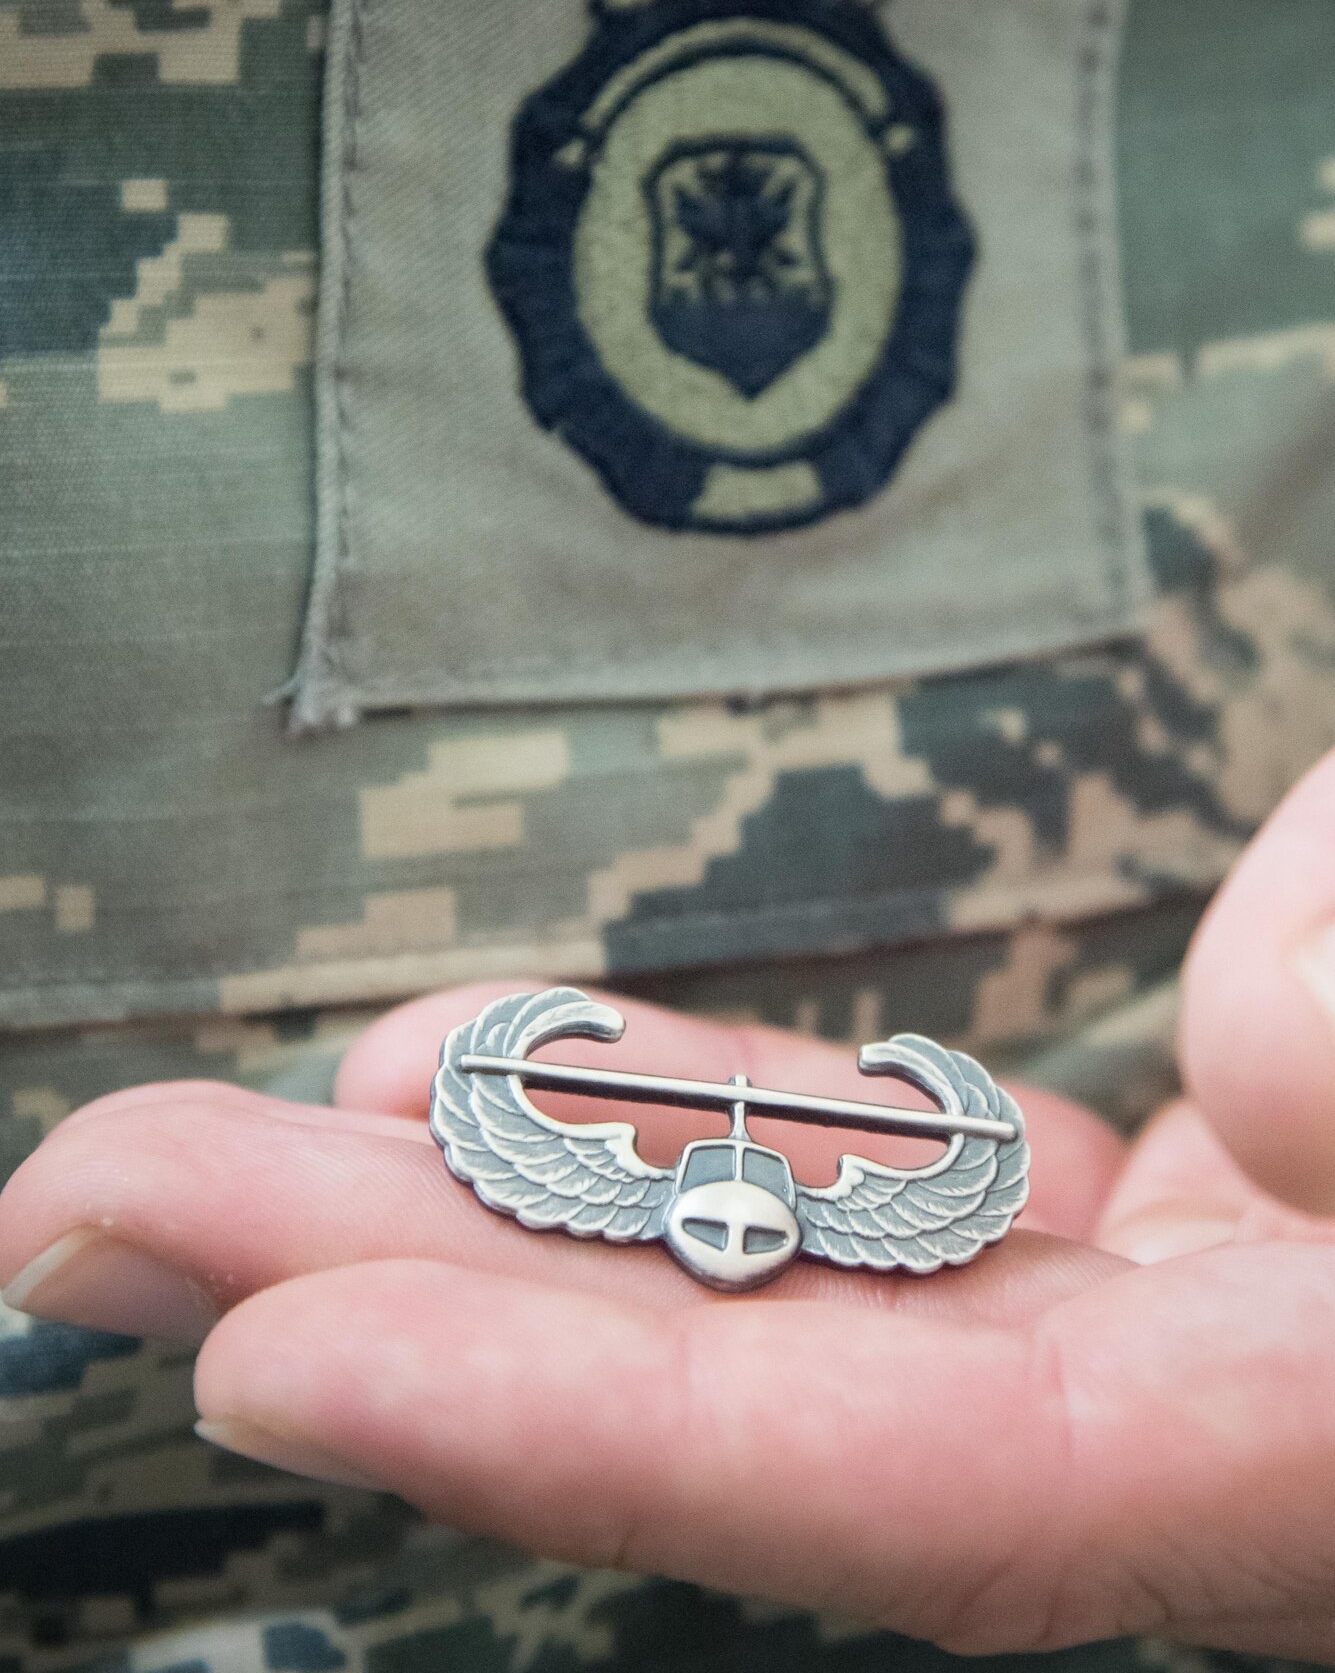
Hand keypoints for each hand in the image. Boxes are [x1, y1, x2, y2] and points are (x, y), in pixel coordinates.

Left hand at [9, 753, 1334, 1659]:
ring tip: (209, 1137)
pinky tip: (476, 1072)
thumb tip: (1259, 1090)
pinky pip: (865, 1177)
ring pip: (788, 1277)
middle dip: (415, 1307)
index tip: (275, 1347)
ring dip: (490, 1200)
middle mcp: (1231, 1430)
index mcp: (1320, 1463)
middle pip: (773, 1390)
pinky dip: (675, 1117)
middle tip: (94, 1211)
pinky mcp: (1159, 1212)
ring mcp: (1183, 1319)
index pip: (941, 1492)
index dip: (597, 1433)